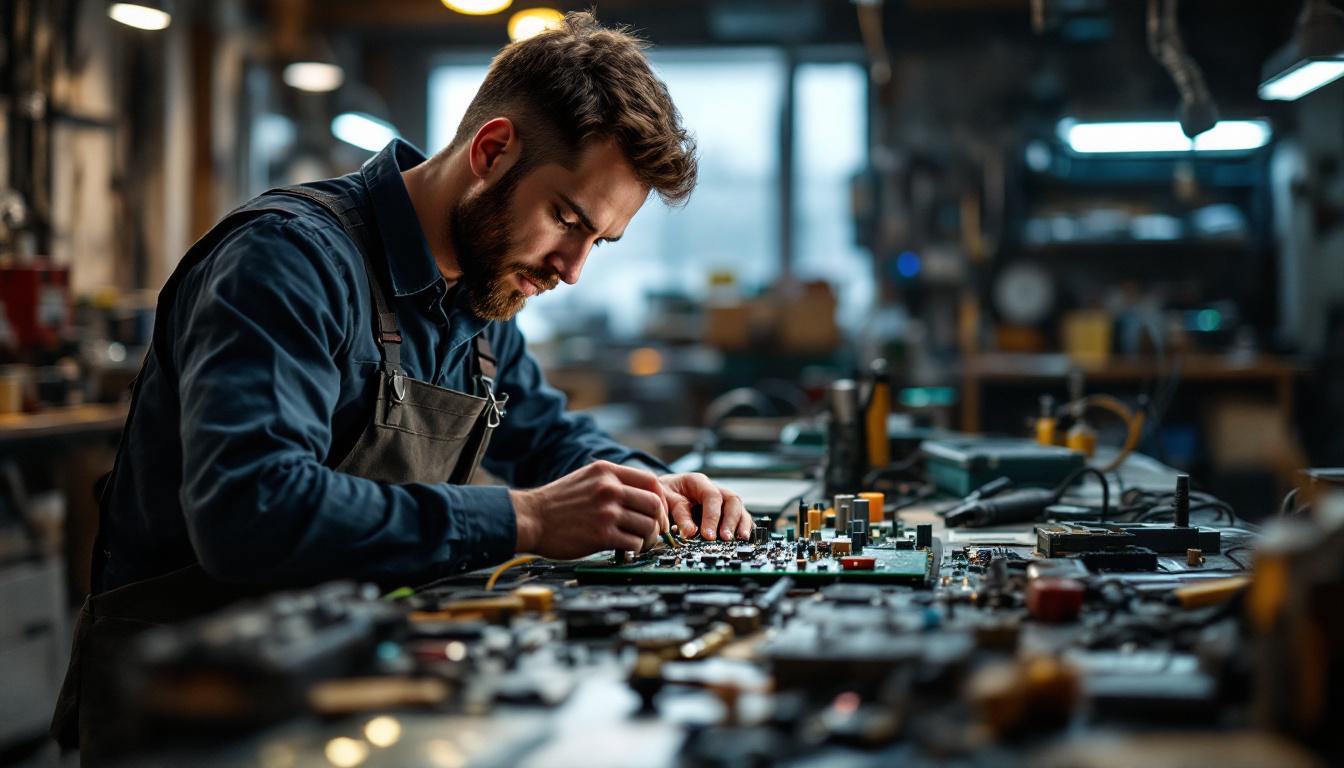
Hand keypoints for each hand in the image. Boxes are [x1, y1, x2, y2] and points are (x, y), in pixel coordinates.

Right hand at [510, 460, 669, 558]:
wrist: (529, 518)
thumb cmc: (555, 503)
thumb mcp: (585, 478)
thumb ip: (610, 481)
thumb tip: (639, 493)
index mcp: (606, 471)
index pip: (651, 481)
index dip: (660, 499)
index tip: (658, 511)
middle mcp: (609, 488)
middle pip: (655, 504)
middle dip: (660, 521)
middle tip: (655, 531)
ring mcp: (606, 511)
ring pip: (648, 525)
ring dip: (649, 538)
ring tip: (641, 543)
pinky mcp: (602, 535)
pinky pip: (634, 542)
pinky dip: (635, 548)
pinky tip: (627, 549)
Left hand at [657, 473, 751, 541]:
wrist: (662, 491)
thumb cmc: (664, 493)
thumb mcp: (666, 500)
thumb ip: (679, 514)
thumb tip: (690, 532)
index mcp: (698, 481)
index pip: (712, 496)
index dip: (712, 516)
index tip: (708, 535)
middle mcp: (714, 488)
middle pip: (731, 500)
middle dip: (730, 521)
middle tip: (725, 538)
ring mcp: (721, 500)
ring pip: (739, 508)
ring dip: (740, 524)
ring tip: (740, 539)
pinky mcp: (724, 511)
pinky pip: (739, 516)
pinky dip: (743, 526)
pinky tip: (743, 537)